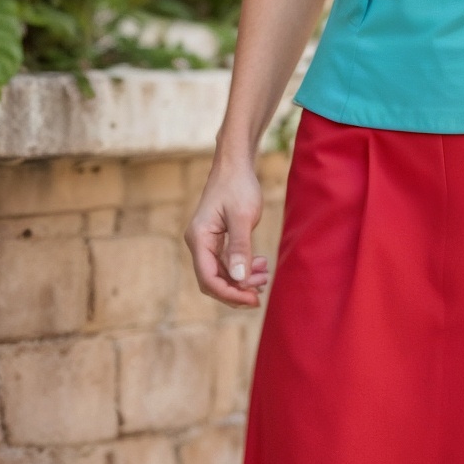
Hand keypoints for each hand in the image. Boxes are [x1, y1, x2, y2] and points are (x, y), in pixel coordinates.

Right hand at [186, 158, 269, 307]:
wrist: (235, 165)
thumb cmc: (238, 186)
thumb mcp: (242, 217)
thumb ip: (240, 247)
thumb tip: (239, 278)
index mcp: (199, 239)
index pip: (208, 278)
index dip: (230, 293)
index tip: (253, 298)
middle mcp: (198, 243)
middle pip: (213, 280)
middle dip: (237, 290)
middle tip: (262, 290)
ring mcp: (206, 242)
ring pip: (222, 273)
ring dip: (242, 280)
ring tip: (265, 275)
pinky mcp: (217, 240)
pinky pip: (227, 263)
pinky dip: (243, 268)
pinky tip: (261, 265)